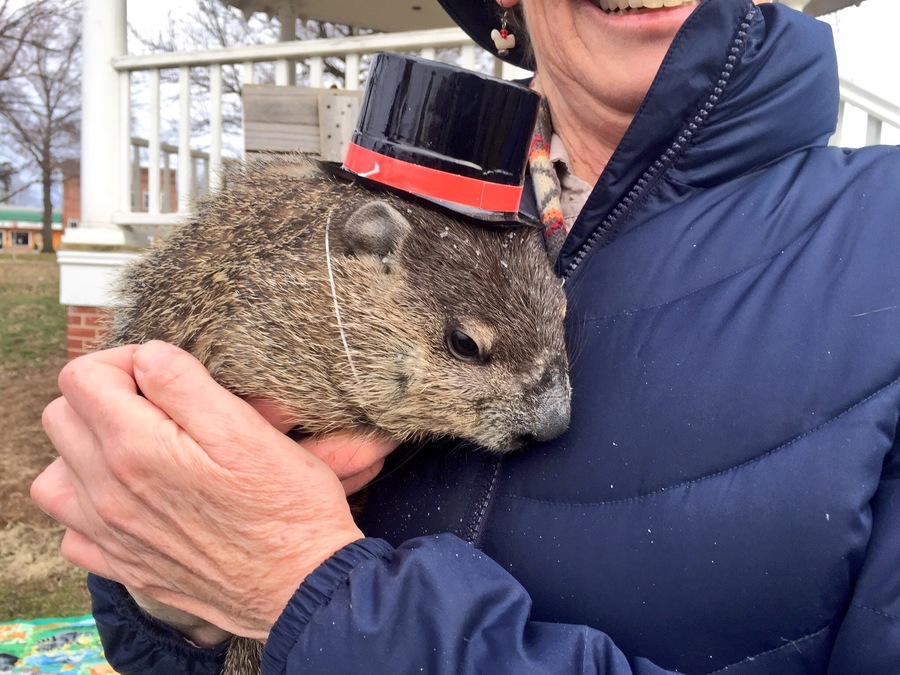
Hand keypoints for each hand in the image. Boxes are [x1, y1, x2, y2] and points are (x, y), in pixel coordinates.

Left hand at [31, 341, 398, 640]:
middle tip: (156, 402)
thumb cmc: (286, 506)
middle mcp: (108, 494)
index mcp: (137, 450)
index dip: (123, 359)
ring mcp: (111, 535)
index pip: (82, 377)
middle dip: (102, 396)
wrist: (302, 585)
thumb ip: (184, 383)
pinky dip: (90, 506)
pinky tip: (133, 498)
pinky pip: (73, 530)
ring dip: (85, 450)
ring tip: (136, 446)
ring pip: (54, 475)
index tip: (163, 371)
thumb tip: (147, 356)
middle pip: (61, 417)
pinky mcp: (124, 565)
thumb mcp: (246, 429)